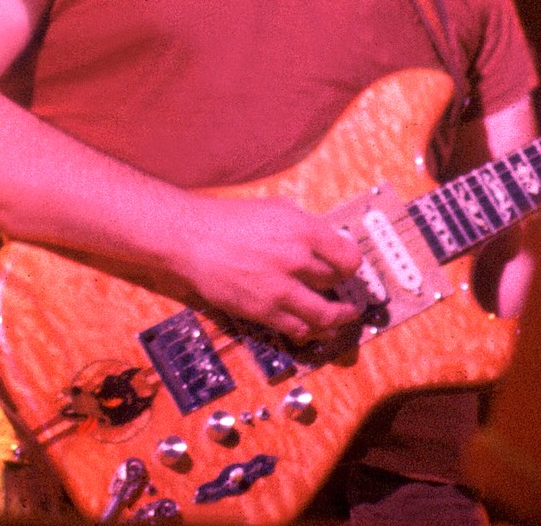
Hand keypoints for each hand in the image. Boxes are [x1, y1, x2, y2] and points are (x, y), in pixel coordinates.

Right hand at [168, 195, 371, 341]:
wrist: (190, 239)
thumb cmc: (228, 219)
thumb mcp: (275, 208)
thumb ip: (304, 226)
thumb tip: (326, 242)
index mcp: (303, 230)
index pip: (348, 258)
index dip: (351, 265)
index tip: (348, 269)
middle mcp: (296, 260)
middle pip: (336, 284)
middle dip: (340, 288)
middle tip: (343, 291)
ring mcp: (280, 289)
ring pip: (325, 315)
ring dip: (338, 318)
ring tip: (342, 318)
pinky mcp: (264, 311)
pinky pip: (299, 329)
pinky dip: (311, 332)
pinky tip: (314, 329)